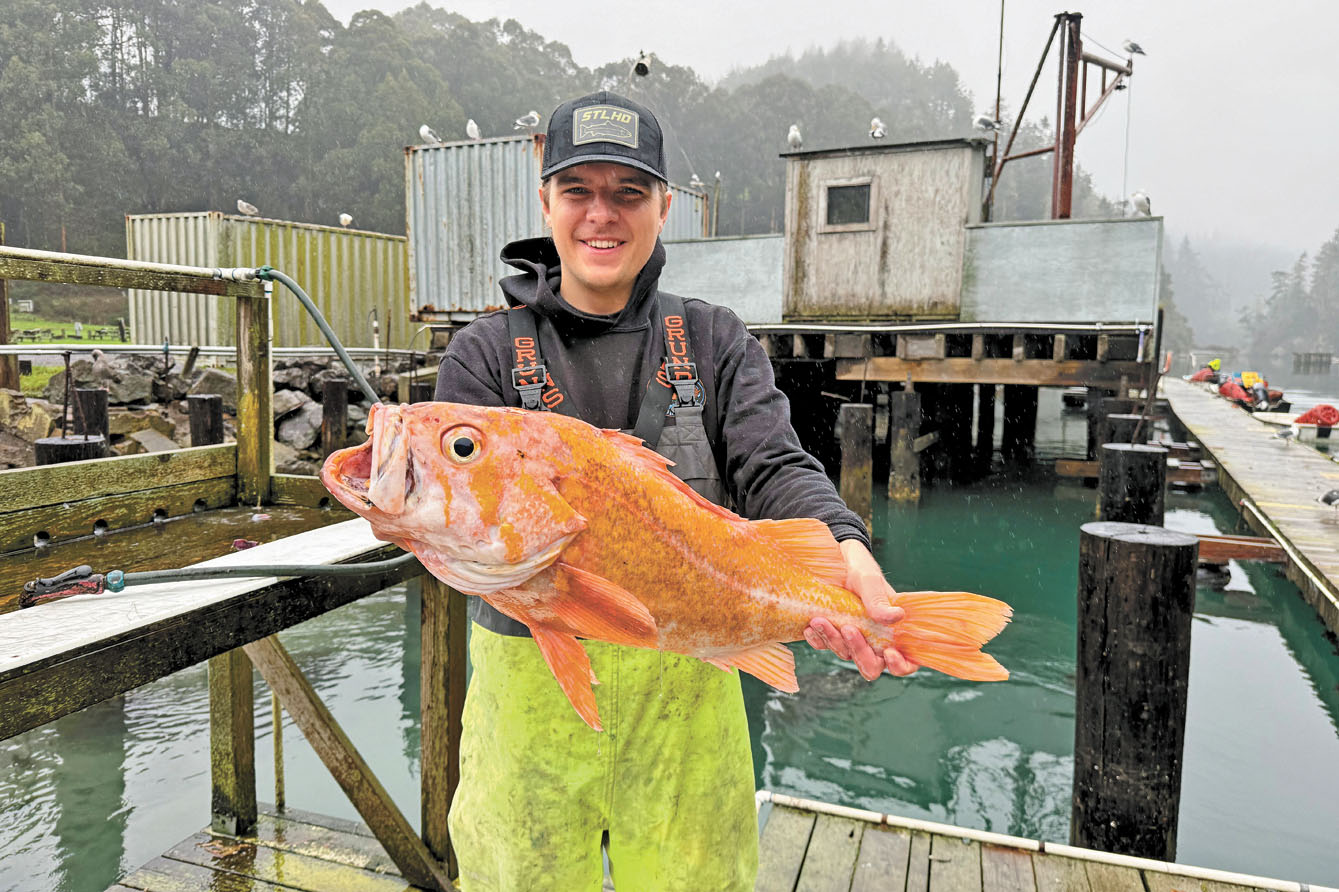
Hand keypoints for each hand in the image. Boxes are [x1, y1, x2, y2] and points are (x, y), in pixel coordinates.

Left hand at [803, 540, 918, 680]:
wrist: (835, 559)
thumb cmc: (860, 569)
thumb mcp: (870, 581)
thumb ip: (879, 600)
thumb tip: (897, 616)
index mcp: (893, 630)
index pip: (906, 662)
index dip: (901, 665)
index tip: (889, 652)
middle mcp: (874, 639)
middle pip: (871, 666)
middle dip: (859, 652)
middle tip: (848, 628)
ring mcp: (852, 638)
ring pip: (845, 655)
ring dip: (833, 640)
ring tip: (820, 619)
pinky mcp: (831, 634)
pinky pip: (824, 646)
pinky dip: (818, 640)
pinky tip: (810, 627)